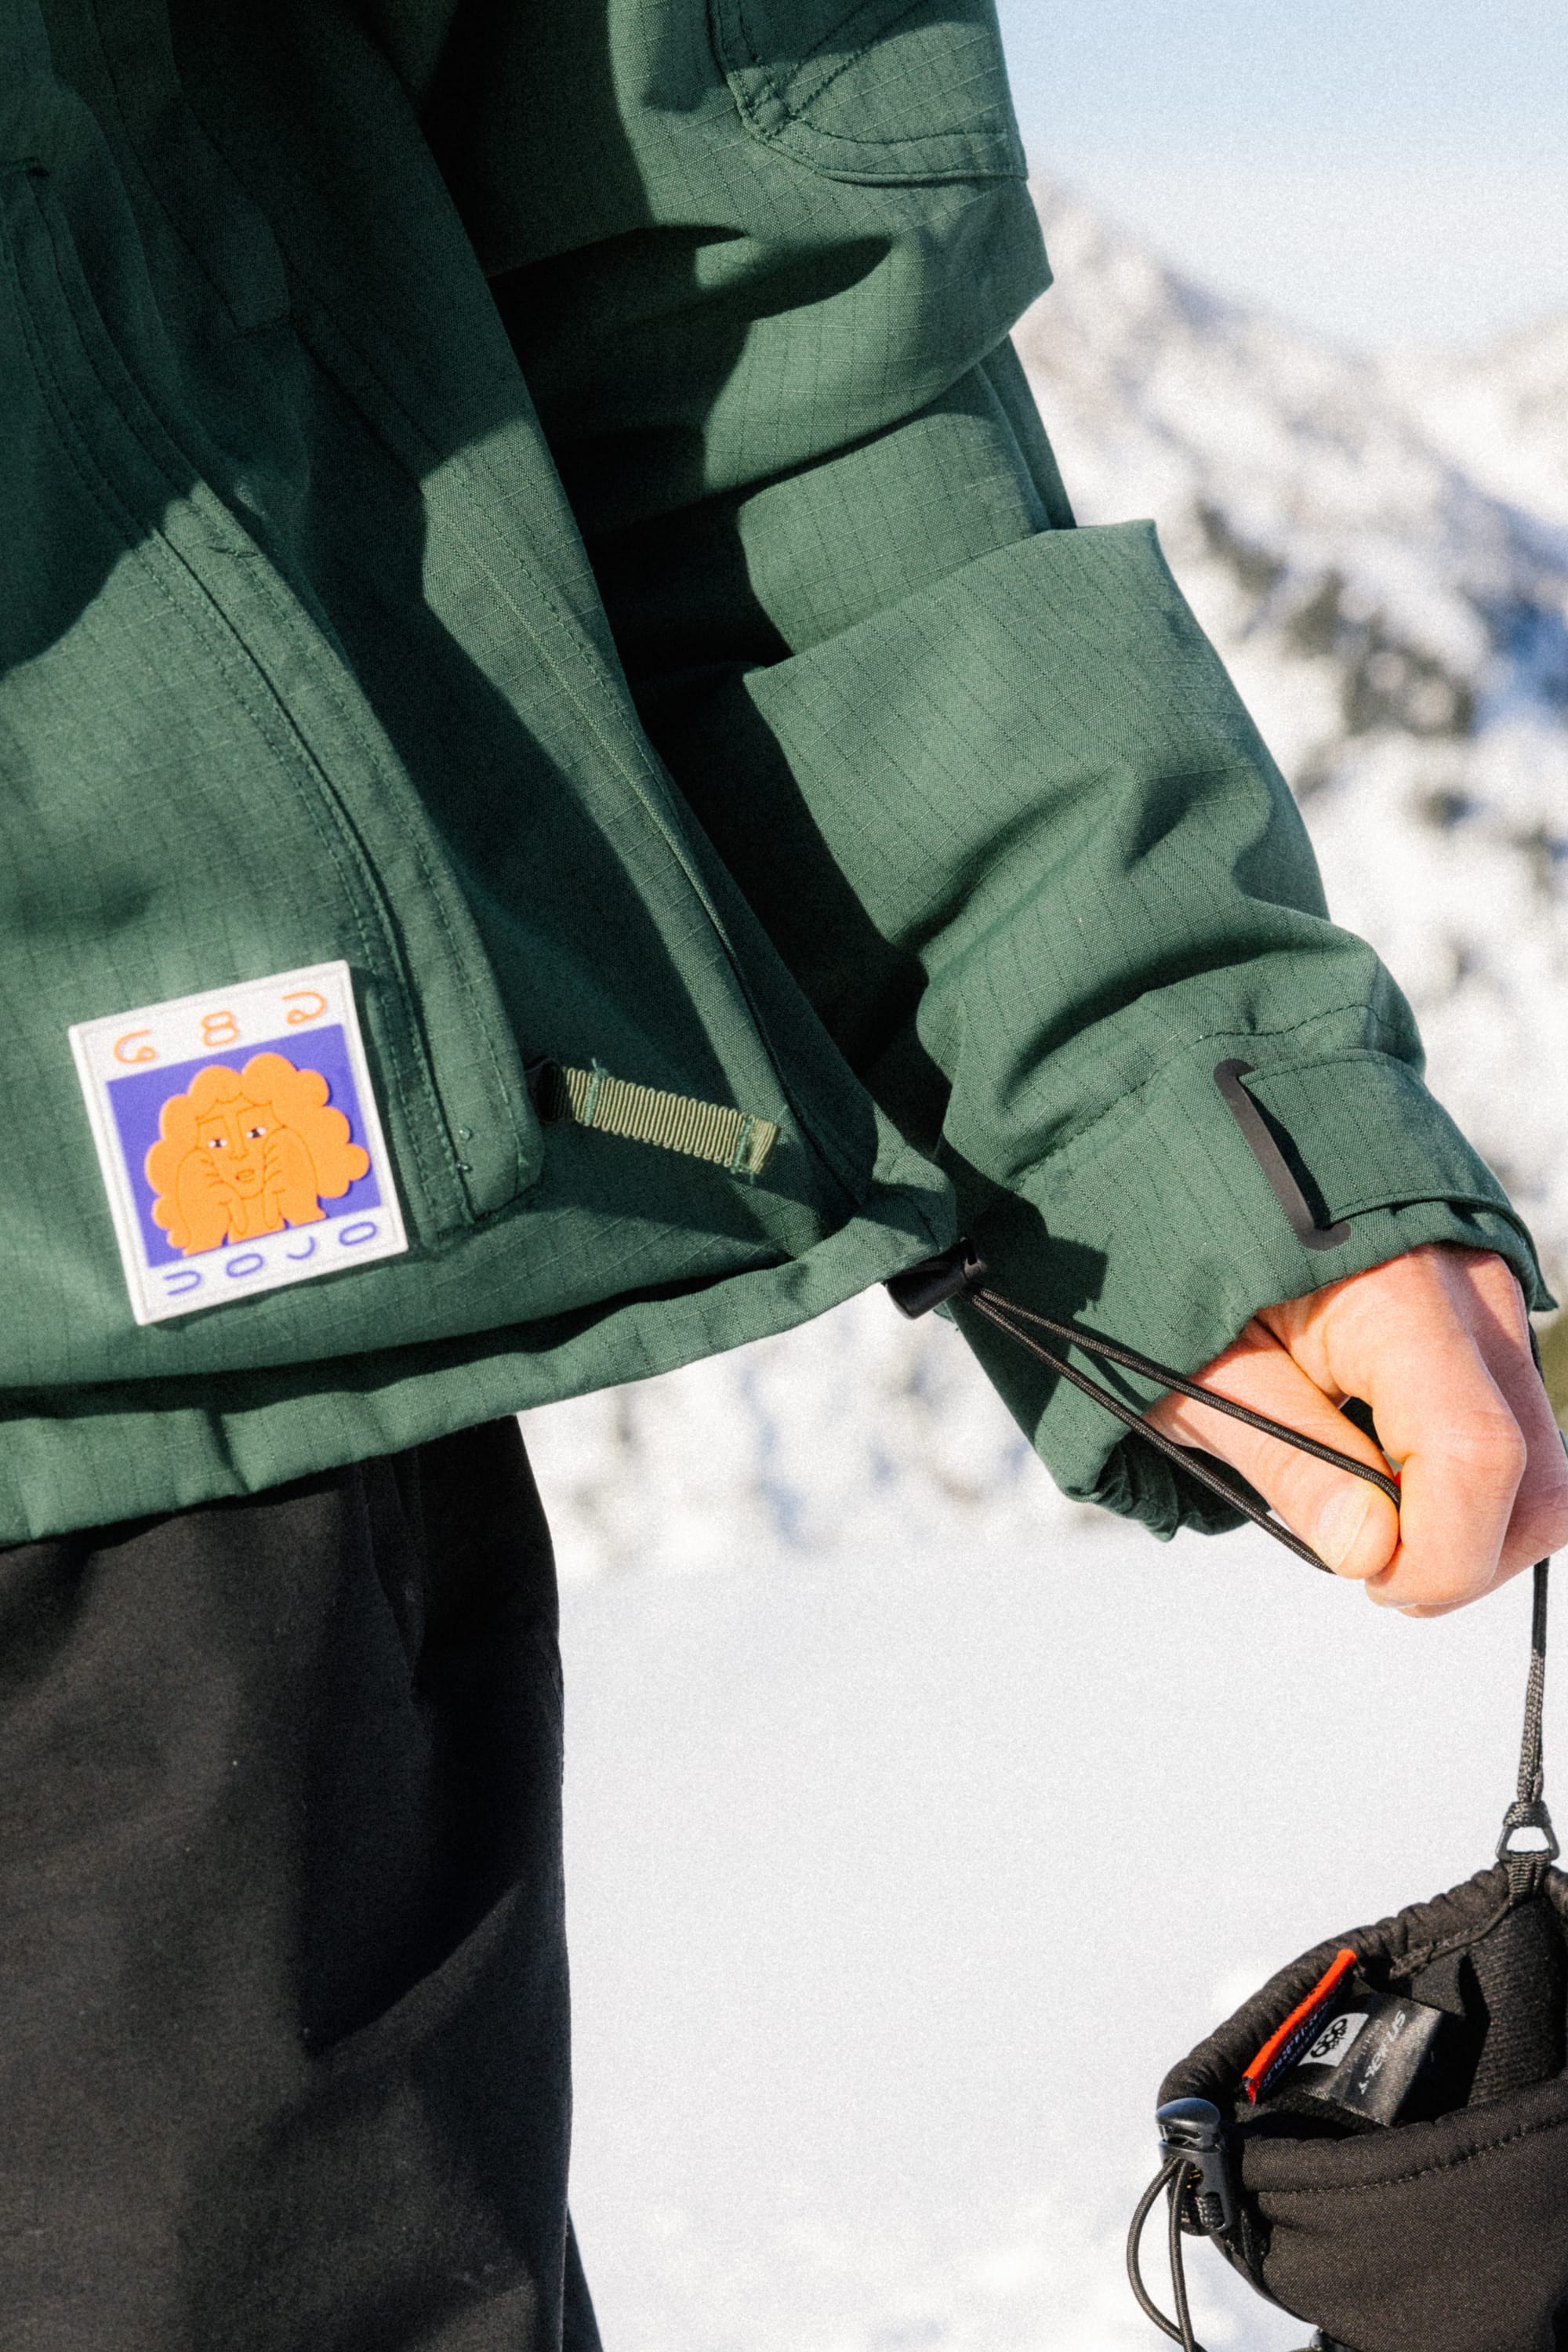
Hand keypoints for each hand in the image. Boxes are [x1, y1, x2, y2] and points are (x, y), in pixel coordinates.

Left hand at [1145, 1245, 1567, 1614]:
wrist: (1198, 1161)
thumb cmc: (1184, 1260)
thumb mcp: (1203, 1373)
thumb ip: (1291, 1463)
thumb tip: (1369, 1553)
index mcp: (1397, 1296)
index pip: (1478, 1456)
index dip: (1442, 1552)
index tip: (1370, 1580)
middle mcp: (1472, 1292)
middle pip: (1537, 1473)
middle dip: (1467, 1552)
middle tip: (1369, 1566)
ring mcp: (1492, 1303)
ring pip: (1538, 1458)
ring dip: (1467, 1519)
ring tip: (1367, 1518)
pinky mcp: (1485, 1322)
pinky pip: (1510, 1423)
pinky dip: (1460, 1474)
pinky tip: (1383, 1470)